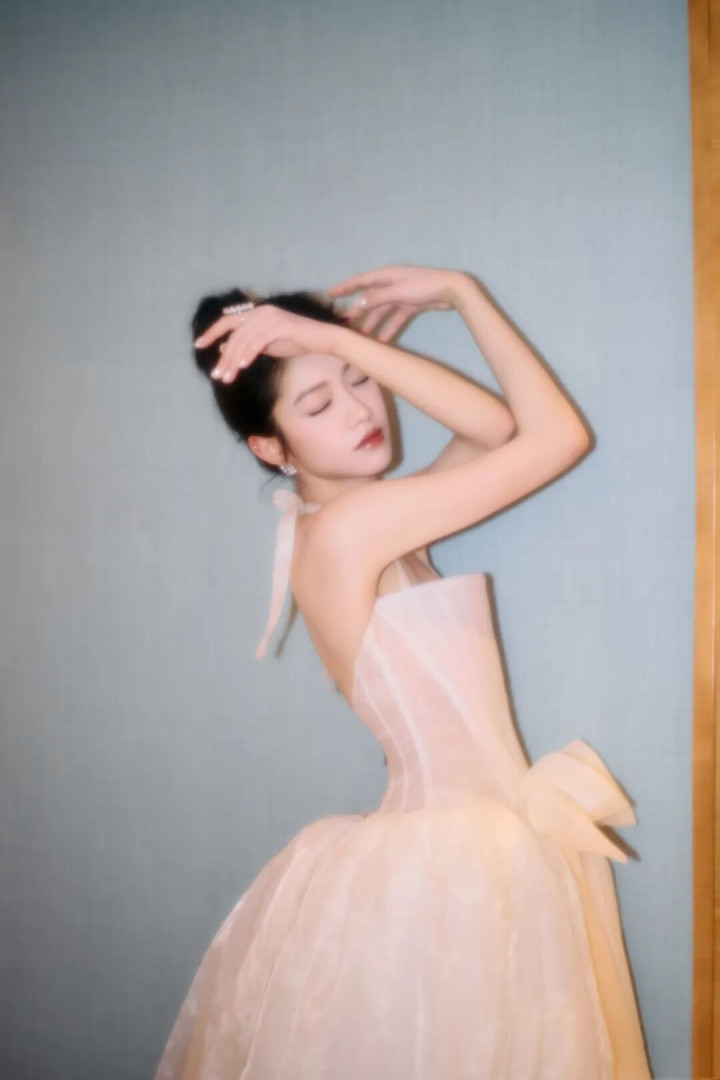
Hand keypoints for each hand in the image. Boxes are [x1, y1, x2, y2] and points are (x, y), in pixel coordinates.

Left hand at [193, 304, 340, 383]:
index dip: (212, 332)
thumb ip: (247, 346)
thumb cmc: (298, 342)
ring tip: (228, 378)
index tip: (198, 345)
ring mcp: (271, 317)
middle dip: (224, 357)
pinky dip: (250, 353)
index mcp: (257, 313)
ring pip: (245, 340)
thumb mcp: (267, 346)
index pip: (228, 321)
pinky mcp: (282, 325)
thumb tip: (224, 349)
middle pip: (234, 334)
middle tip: (216, 375)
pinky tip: (243, 366)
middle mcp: (262, 311)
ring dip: (234, 360)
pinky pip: (260, 340)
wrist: (324, 339)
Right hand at [325, 264, 466, 341]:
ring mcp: (401, 295)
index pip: (361, 281)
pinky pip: (395, 319)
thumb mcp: (398, 291)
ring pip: (382, 312)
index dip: (345, 288)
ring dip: (372, 324)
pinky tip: (383, 343)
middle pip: (370, 300)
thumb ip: (377, 298)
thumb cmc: (424, 285)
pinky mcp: (410, 306)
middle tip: (346, 326)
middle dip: (358, 313)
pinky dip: (389, 330)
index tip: (330, 295)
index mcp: (386, 276)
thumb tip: (356, 304)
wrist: (451, 289)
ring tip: (362, 338)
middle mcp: (391, 284)